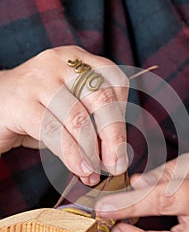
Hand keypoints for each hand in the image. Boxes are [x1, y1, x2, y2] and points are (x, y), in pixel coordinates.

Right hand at [0, 45, 127, 184]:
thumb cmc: (37, 109)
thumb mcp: (69, 112)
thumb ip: (92, 129)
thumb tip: (114, 160)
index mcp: (79, 60)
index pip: (116, 82)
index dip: (123, 115)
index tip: (120, 144)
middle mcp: (61, 63)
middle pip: (102, 99)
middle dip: (114, 137)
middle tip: (117, 165)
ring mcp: (40, 79)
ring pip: (79, 117)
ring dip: (92, 151)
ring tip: (94, 171)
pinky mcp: (21, 102)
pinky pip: (54, 132)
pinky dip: (71, 154)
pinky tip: (78, 168)